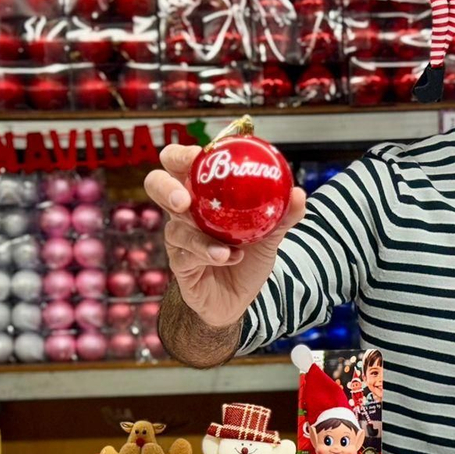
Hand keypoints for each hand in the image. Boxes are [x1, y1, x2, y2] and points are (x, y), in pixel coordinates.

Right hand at [144, 143, 306, 329]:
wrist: (242, 298)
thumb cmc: (249, 257)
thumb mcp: (270, 234)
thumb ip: (283, 215)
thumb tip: (298, 194)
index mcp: (200, 192)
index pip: (179, 163)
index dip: (181, 155)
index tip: (197, 155)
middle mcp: (183, 211)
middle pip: (156, 185)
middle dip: (166, 187)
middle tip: (183, 198)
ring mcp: (178, 238)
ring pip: (174, 228)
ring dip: (200, 237)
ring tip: (227, 246)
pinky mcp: (180, 264)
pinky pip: (187, 256)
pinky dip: (210, 256)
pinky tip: (229, 258)